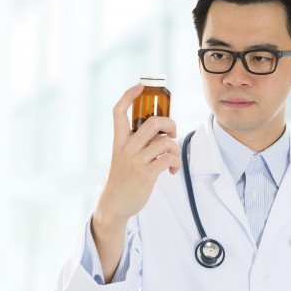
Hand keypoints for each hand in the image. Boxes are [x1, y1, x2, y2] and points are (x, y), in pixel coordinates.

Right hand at [95, 83, 181, 224]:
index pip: (119, 111)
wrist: (114, 203)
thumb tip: (162, 133)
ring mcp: (136, 160)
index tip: (141, 86)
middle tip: (172, 134)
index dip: (129, 95)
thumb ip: (137, 142)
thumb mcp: (123, 156)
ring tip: (172, 159)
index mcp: (119, 140)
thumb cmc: (123, 178)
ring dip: (175, 149)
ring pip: (165, 142)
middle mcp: (126, 147)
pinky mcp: (146, 174)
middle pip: (153, 122)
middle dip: (170, 123)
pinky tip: (172, 170)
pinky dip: (176, 163)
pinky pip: (169, 159)